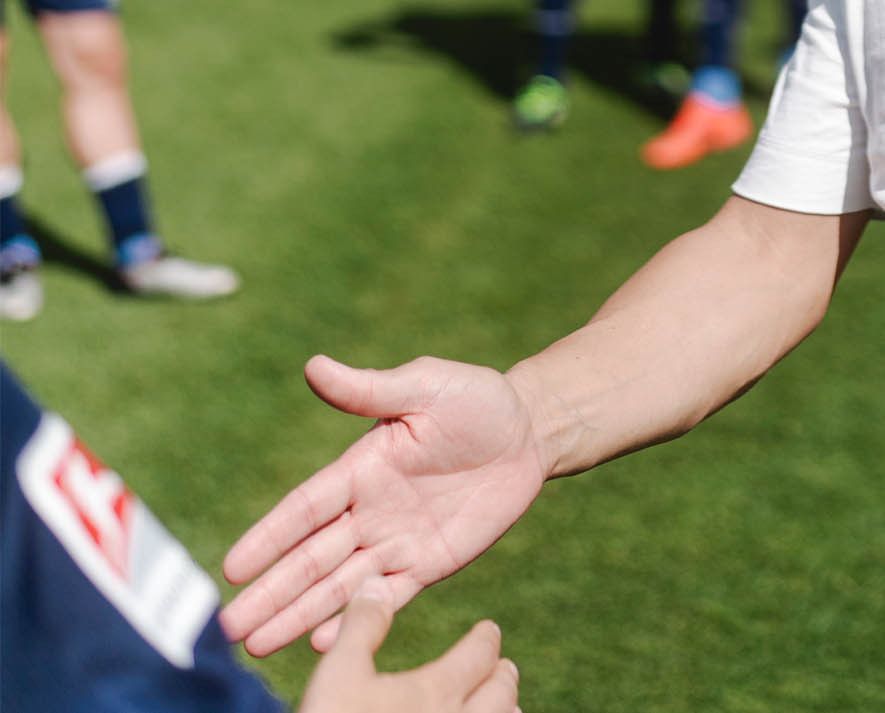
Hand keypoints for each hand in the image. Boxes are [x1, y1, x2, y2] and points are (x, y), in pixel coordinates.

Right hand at [222, 355, 546, 657]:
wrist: (529, 431)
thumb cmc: (476, 399)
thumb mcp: (425, 387)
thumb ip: (371, 390)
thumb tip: (314, 366)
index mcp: (360, 469)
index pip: (305, 509)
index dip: (270, 536)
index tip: (233, 567)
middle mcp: (369, 510)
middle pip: (312, 558)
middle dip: (271, 592)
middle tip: (227, 628)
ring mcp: (397, 540)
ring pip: (340, 585)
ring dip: (298, 614)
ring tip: (255, 645)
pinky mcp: (430, 562)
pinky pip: (389, 597)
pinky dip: (357, 619)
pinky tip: (321, 644)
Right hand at [297, 580, 519, 712]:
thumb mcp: (337, 675)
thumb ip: (362, 628)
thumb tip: (376, 582)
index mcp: (438, 689)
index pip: (479, 654)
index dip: (485, 639)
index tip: (488, 630)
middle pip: (502, 694)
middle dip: (502, 677)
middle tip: (504, 667)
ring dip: (505, 711)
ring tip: (504, 707)